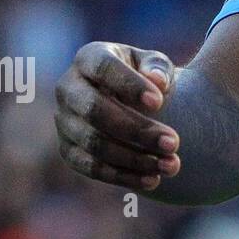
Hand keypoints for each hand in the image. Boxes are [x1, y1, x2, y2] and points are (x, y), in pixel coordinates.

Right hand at [55, 42, 182, 190]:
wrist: (134, 101)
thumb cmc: (147, 76)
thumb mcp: (156, 64)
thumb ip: (158, 67)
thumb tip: (158, 81)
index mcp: (88, 58)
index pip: (104, 68)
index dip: (130, 85)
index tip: (160, 102)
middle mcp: (68, 88)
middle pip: (95, 110)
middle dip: (136, 129)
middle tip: (174, 142)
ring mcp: (64, 121)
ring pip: (93, 143)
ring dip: (134, 158)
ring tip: (171, 164)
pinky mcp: (68, 149)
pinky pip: (90, 168)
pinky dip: (122, 176)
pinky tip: (153, 180)